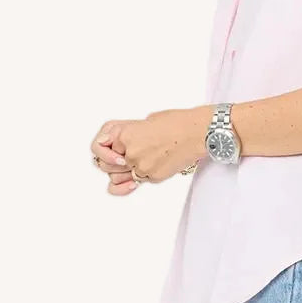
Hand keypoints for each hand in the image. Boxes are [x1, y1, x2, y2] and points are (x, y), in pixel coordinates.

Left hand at [91, 107, 205, 192]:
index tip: (115, 149)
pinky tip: (156, 163)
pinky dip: (146, 174)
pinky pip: (142, 180)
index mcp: (125, 135)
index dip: (110, 149)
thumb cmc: (176, 122)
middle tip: (128, 157)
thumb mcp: (146, 121)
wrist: (198, 132)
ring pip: (124, 176)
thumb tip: (122, 146)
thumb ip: (130, 134)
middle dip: (117, 163)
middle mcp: (130, 152)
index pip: (104, 148)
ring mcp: (142, 167)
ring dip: (130, 171)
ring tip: (144, 160)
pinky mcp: (154, 177)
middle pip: (110, 166)